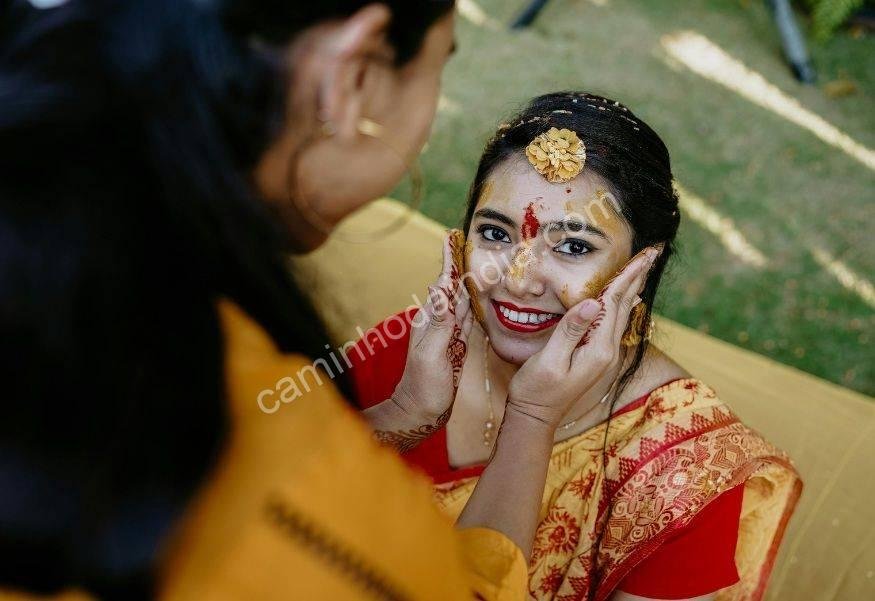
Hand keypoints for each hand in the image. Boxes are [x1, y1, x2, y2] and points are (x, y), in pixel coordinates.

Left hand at [391, 230, 474, 425]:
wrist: (421, 410)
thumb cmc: (424, 386)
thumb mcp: (431, 355)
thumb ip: (439, 324)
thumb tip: (440, 291)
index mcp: (431, 320)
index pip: (442, 284)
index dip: (449, 261)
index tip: (451, 237)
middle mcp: (438, 322)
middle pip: (452, 286)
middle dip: (459, 263)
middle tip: (465, 239)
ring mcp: (448, 332)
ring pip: (461, 300)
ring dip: (467, 279)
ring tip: (475, 259)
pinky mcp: (457, 343)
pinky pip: (466, 317)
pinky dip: (472, 302)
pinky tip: (476, 295)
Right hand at [506, 246, 660, 428]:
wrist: (535, 418)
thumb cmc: (536, 389)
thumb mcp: (550, 360)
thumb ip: (570, 330)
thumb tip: (592, 302)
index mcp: (598, 349)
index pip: (615, 303)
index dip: (628, 276)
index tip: (644, 255)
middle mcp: (607, 351)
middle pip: (624, 305)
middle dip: (638, 276)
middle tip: (653, 252)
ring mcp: (603, 355)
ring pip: (621, 313)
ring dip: (632, 287)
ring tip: (644, 267)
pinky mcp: (595, 356)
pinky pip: (613, 323)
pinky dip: (621, 303)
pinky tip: (629, 298)